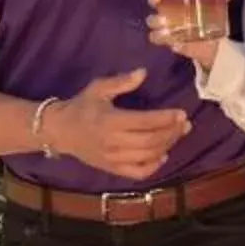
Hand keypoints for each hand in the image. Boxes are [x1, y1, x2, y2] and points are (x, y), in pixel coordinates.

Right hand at [45, 68, 190, 180]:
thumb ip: (121, 81)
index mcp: (110, 121)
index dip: (166, 119)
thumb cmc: (81, 106)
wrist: (59, 131)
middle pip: (151, 141)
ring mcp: (113, 159)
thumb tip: (143, 73)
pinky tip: (162, 156)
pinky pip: (137, 173)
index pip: (145, 122)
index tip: (181, 113)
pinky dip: (153, 167)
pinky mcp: (112, 169)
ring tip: (178, 135)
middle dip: (172, 133)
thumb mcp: (98, 88)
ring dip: (167, 146)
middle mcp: (113, 142)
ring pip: (148, 156)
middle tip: (185, 124)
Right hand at [145, 0, 227, 69]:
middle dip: (154, 18)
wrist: (210, 37)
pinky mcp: (174, 44)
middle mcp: (166, 17)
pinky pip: (169, 45)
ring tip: (169, 32)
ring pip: (155, 32)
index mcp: (171, 3)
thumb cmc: (205, 15)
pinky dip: (173, 45)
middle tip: (163, 18)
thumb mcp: (213, 5)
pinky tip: (178, 44)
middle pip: (152, 18)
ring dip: (159, 32)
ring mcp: (168, 32)